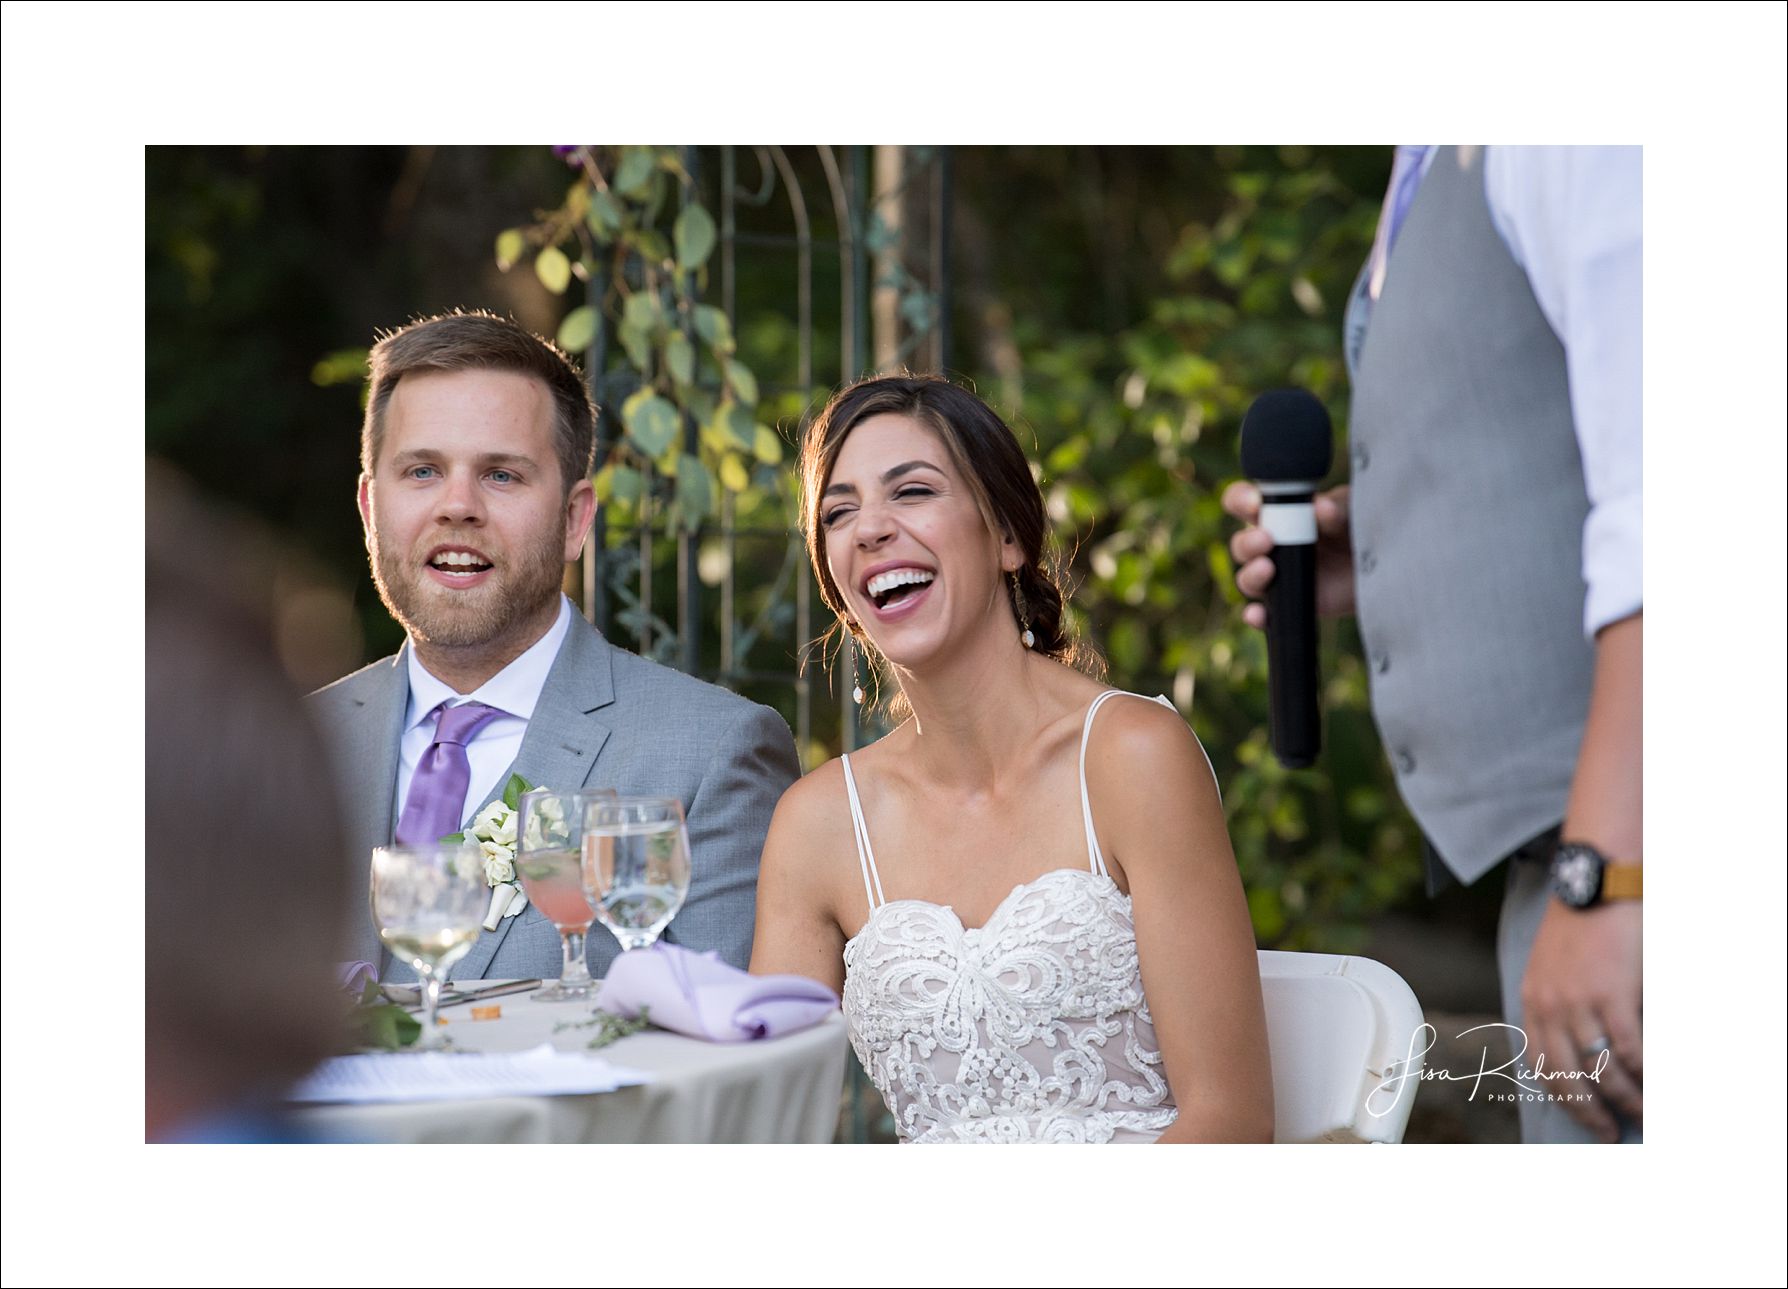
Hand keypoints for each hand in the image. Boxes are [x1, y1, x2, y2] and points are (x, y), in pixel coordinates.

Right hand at [1220, 481, 1357, 628]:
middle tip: (1267, 539)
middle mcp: (1273, 545)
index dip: (1240, 501)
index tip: (1254, 504)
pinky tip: (1258, 614)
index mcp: (1279, 513)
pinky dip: (1257, 616)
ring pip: (1247, 578)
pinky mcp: (1291, 603)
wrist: (1386, 565)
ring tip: (1268, 568)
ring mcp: (1280, 576)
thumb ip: (1337, 508)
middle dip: (1247, 542)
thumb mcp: (1353, 510)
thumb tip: (1320, 507)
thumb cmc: (1361, 527)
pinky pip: (1266, 614)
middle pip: (1240, 544)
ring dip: (1251, 574)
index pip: (1243, 502)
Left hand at [1520, 898, 1642, 1141]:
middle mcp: (1549, 1006)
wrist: (1594, 882)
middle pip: (1566, 1076)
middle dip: (1589, 1111)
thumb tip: (1575, 1042)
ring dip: (1624, 1098)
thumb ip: (1556, 1001)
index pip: (1539, 1064)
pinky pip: (1628, 1049)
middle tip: (1609, 1131)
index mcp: (1532, 1001)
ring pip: (1600, 1069)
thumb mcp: (1550, 966)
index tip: (1581, 1115)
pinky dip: (1643, 1072)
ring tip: (1642, 1113)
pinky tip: (1656, 1083)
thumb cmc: (1580, 924)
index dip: (1561, 1096)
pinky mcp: (1611, 994)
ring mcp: (1579, 1001)